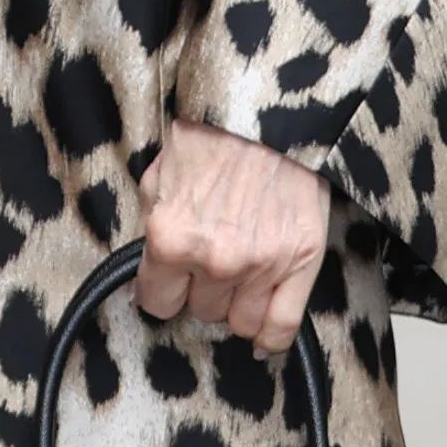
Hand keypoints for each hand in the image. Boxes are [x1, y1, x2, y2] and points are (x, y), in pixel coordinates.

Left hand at [135, 120, 330, 358]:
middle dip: (202, 288)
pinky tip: (261, 337)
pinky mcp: (301, 262)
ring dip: (236, 303)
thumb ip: (151, 225)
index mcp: (171, 237)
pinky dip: (270, 338)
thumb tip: (145, 271)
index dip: (162, 289)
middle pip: (201, 312)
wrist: (269, 108)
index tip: (170, 280)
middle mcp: (215, 259)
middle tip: (211, 256)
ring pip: (239, 322)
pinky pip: (282, 327)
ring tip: (239, 272)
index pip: (157, 303)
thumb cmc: (212, 134)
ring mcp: (261, 264)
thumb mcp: (160, 172)